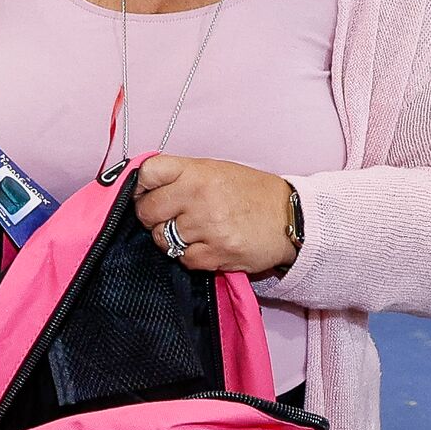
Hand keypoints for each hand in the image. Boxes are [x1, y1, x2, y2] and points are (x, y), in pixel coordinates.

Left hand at [129, 155, 301, 275]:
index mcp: (197, 171)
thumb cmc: (252, 193)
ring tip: (194, 231)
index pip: (147, 173)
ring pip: (163, 238)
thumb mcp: (216, 170)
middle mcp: (199, 196)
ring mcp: (208, 226)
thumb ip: (181, 176)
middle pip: (147, 211)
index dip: (139, 186)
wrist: (291, 218)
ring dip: (172, 238)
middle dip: (152, 217)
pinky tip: (207, 245)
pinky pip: (183, 259)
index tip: (144, 193)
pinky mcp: (217, 253)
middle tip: (169, 217)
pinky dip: (191, 256)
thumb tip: (143, 185)